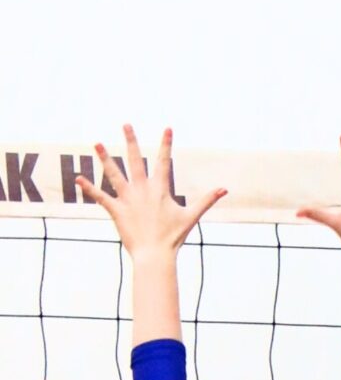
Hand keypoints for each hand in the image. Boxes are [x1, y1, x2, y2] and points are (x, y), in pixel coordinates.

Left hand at [77, 125, 225, 258]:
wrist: (155, 254)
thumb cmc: (174, 237)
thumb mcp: (191, 217)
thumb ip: (206, 201)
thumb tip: (224, 190)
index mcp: (160, 189)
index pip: (163, 161)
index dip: (166, 144)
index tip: (167, 128)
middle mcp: (142, 190)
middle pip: (135, 160)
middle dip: (131, 141)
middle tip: (126, 124)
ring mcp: (127, 199)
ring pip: (114, 174)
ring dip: (105, 158)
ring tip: (97, 143)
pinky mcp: (116, 210)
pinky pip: (100, 197)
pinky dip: (88, 188)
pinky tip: (77, 178)